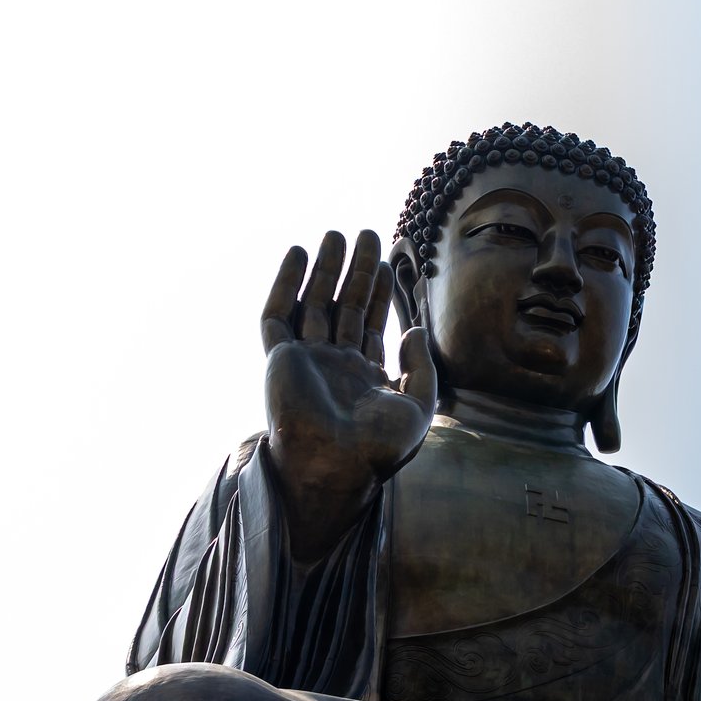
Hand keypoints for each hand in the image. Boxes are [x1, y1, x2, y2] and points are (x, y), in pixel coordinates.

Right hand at [260, 229, 437, 559]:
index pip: (369, 323)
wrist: (335, 467)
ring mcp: (305, 360)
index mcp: (364, 377)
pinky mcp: (280, 359)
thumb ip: (422, 365)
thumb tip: (413, 327)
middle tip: (365, 233)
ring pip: (313, 303)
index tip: (385, 260)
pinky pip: (278, 314)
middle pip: (343, 305)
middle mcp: (333, 365)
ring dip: (323, 268)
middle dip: (354, 270)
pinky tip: (298, 253)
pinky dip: (285, 283)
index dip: (377, 291)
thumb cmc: (379, 448)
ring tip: (335, 234)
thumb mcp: (419, 405)